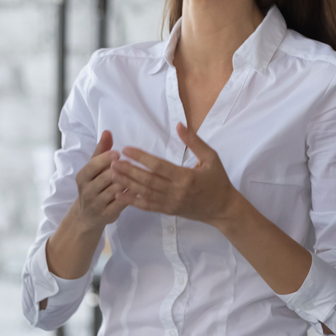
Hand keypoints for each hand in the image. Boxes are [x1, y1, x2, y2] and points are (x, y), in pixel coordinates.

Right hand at [70, 130, 130, 228]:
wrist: (88, 215)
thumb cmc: (94, 184)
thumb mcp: (94, 168)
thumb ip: (101, 150)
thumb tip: (107, 131)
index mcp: (82, 176)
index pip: (93, 165)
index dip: (106, 159)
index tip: (118, 153)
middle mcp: (87, 191)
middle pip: (106, 177)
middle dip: (119, 170)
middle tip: (131, 164)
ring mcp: (97, 204)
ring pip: (115, 190)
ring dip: (127, 182)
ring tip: (138, 175)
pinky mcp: (107, 215)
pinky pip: (121, 204)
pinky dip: (130, 196)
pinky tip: (138, 189)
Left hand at [111, 124, 240, 225]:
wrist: (223, 209)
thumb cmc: (218, 181)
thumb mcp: (211, 158)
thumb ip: (194, 142)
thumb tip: (179, 125)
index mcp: (186, 177)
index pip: (159, 166)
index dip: (141, 158)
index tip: (127, 150)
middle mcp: (176, 192)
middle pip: (147, 180)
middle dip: (128, 171)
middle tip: (112, 162)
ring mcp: (171, 203)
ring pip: (144, 193)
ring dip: (127, 184)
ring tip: (112, 174)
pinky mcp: (168, 211)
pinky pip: (148, 206)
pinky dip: (133, 201)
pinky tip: (120, 194)